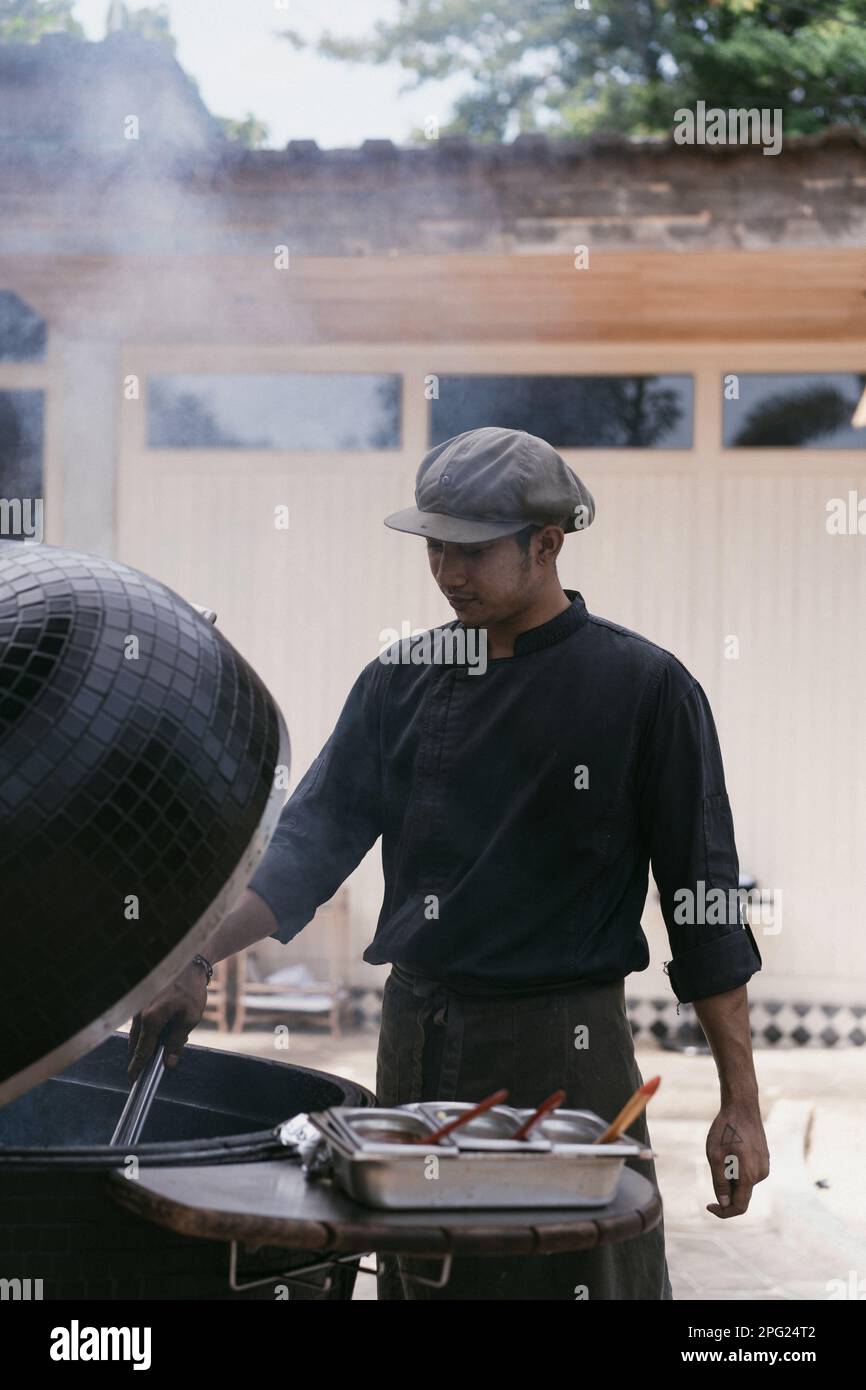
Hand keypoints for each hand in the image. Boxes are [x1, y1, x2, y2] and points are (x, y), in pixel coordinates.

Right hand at [127, 960, 208, 1081]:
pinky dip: (150, 1029)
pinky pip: (141, 1023)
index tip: (133, 1081)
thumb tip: (168, 1062)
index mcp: (151, 1019)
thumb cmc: (191, 990)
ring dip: (150, 1040)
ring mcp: (137, 1007)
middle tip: (164, 1055)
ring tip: (172, 1033)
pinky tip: (168, 1022)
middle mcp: (139, 1014)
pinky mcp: (140, 1002)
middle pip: (138, 1044)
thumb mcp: (190, 1018)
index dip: (138, 1067)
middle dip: (148, 1053)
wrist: (188, 962)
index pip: (142, 1051)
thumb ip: (176, 1041)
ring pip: (139, 1034)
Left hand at [705, 1102, 769, 1217]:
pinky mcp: (764, 1158)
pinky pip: (749, 1172)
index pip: (739, 1207)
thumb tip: (724, 1204)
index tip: (708, 1206)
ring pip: (744, 1182)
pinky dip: (737, 1168)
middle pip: (741, 1194)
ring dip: (731, 1176)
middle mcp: (761, 1174)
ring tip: (723, 1152)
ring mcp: (765, 1166)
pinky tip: (731, 1148)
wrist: (742, 1106)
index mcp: (749, 1176)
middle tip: (713, 1166)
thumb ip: (720, 1182)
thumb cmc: (725, 1129)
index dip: (723, 1212)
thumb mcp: (715, 1156)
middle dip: (725, 1189)